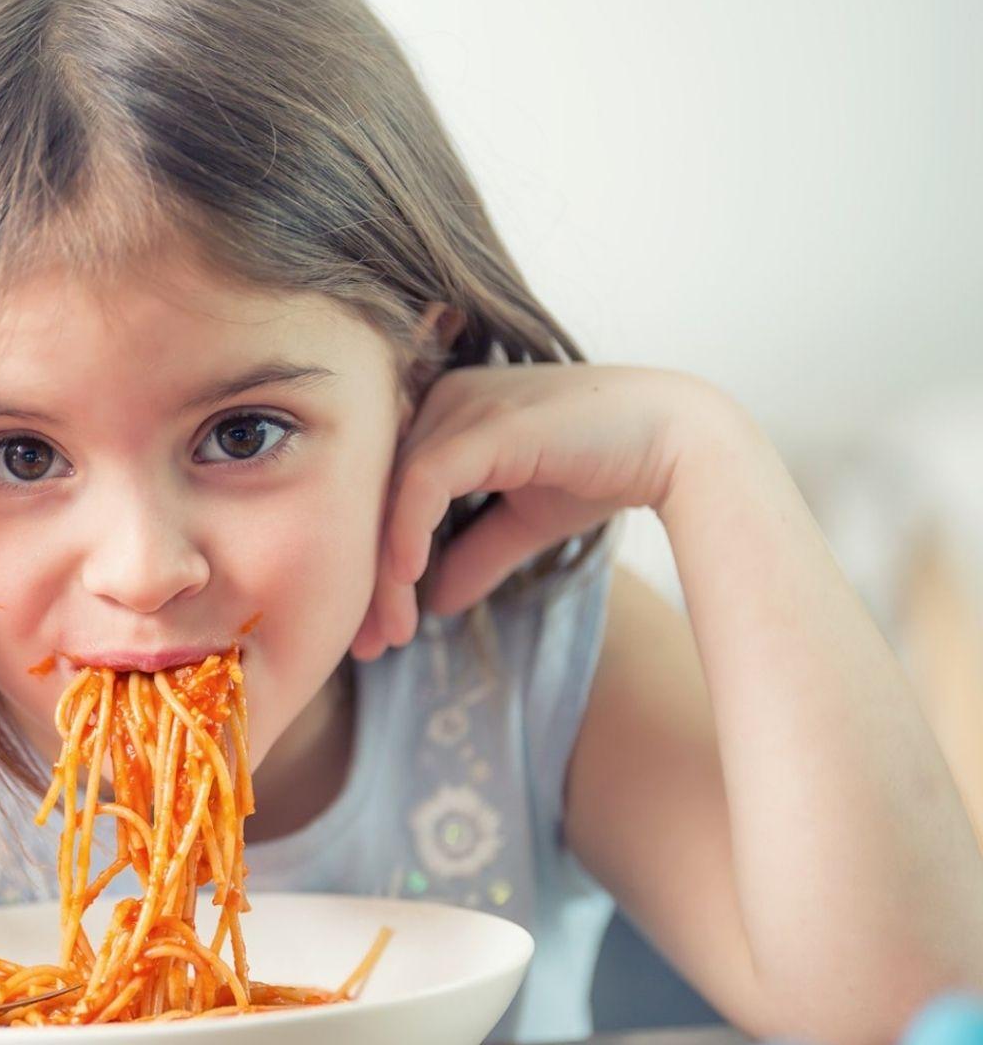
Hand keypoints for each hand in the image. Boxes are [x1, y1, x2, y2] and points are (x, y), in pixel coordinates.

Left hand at [350, 363, 724, 659]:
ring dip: (386, 573)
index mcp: (444, 417)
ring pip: (393, 496)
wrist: (680, 444)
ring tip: (389, 634)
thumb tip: (435, 602)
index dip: (373, 566)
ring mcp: (461, 405)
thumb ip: (476, 554)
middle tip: (366, 646)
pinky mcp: (486, 421)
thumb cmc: (604, 469)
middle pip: (377, 497)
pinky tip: (408, 580)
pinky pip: (423, 480)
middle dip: (369, 579)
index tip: (375, 632)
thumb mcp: (524, 521)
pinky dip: (408, 531)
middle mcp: (442, 402)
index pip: (386, 496)